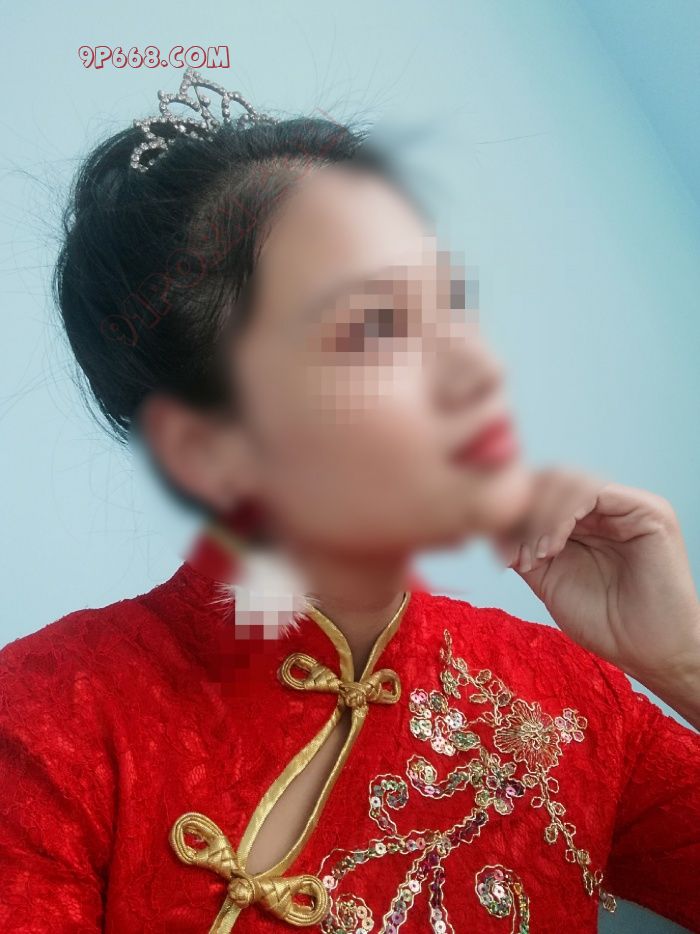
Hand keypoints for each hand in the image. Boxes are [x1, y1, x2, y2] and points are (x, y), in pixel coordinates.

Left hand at [492, 468, 699, 698]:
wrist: (647, 653)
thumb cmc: (603, 622)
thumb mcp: (547, 578)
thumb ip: (522, 545)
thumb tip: (490, 521)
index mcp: (583, 519)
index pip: (540, 490)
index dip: (512, 512)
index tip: (497, 552)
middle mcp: (605, 506)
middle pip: (549, 478)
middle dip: (522, 513)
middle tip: (511, 554)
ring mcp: (627, 505)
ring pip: (566, 480)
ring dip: (539, 517)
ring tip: (535, 556)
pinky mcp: (648, 510)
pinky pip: (593, 491)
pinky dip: (562, 515)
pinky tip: (552, 548)